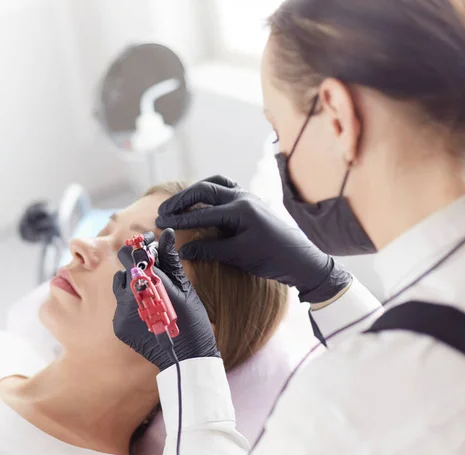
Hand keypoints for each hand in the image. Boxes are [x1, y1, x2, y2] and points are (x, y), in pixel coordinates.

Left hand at [112, 228, 219, 370]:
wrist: (185, 359)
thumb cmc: (191, 322)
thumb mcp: (184, 288)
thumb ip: (170, 260)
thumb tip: (167, 234)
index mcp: (146, 284)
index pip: (130, 255)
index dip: (139, 247)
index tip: (150, 246)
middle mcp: (127, 298)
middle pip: (125, 272)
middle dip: (139, 271)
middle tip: (157, 275)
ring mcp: (120, 314)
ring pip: (121, 289)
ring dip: (134, 288)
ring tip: (153, 297)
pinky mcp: (118, 327)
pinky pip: (121, 307)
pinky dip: (132, 306)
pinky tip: (149, 313)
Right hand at [156, 176, 351, 303]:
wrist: (302, 260)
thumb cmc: (273, 258)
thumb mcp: (239, 255)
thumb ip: (209, 250)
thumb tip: (183, 250)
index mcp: (240, 209)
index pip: (202, 212)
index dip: (179, 218)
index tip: (161, 223)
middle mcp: (243, 197)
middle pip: (204, 189)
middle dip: (182, 200)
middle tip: (163, 210)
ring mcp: (249, 196)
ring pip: (216, 183)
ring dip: (196, 191)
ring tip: (179, 203)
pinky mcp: (252, 202)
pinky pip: (227, 188)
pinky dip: (211, 192)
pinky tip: (203, 202)